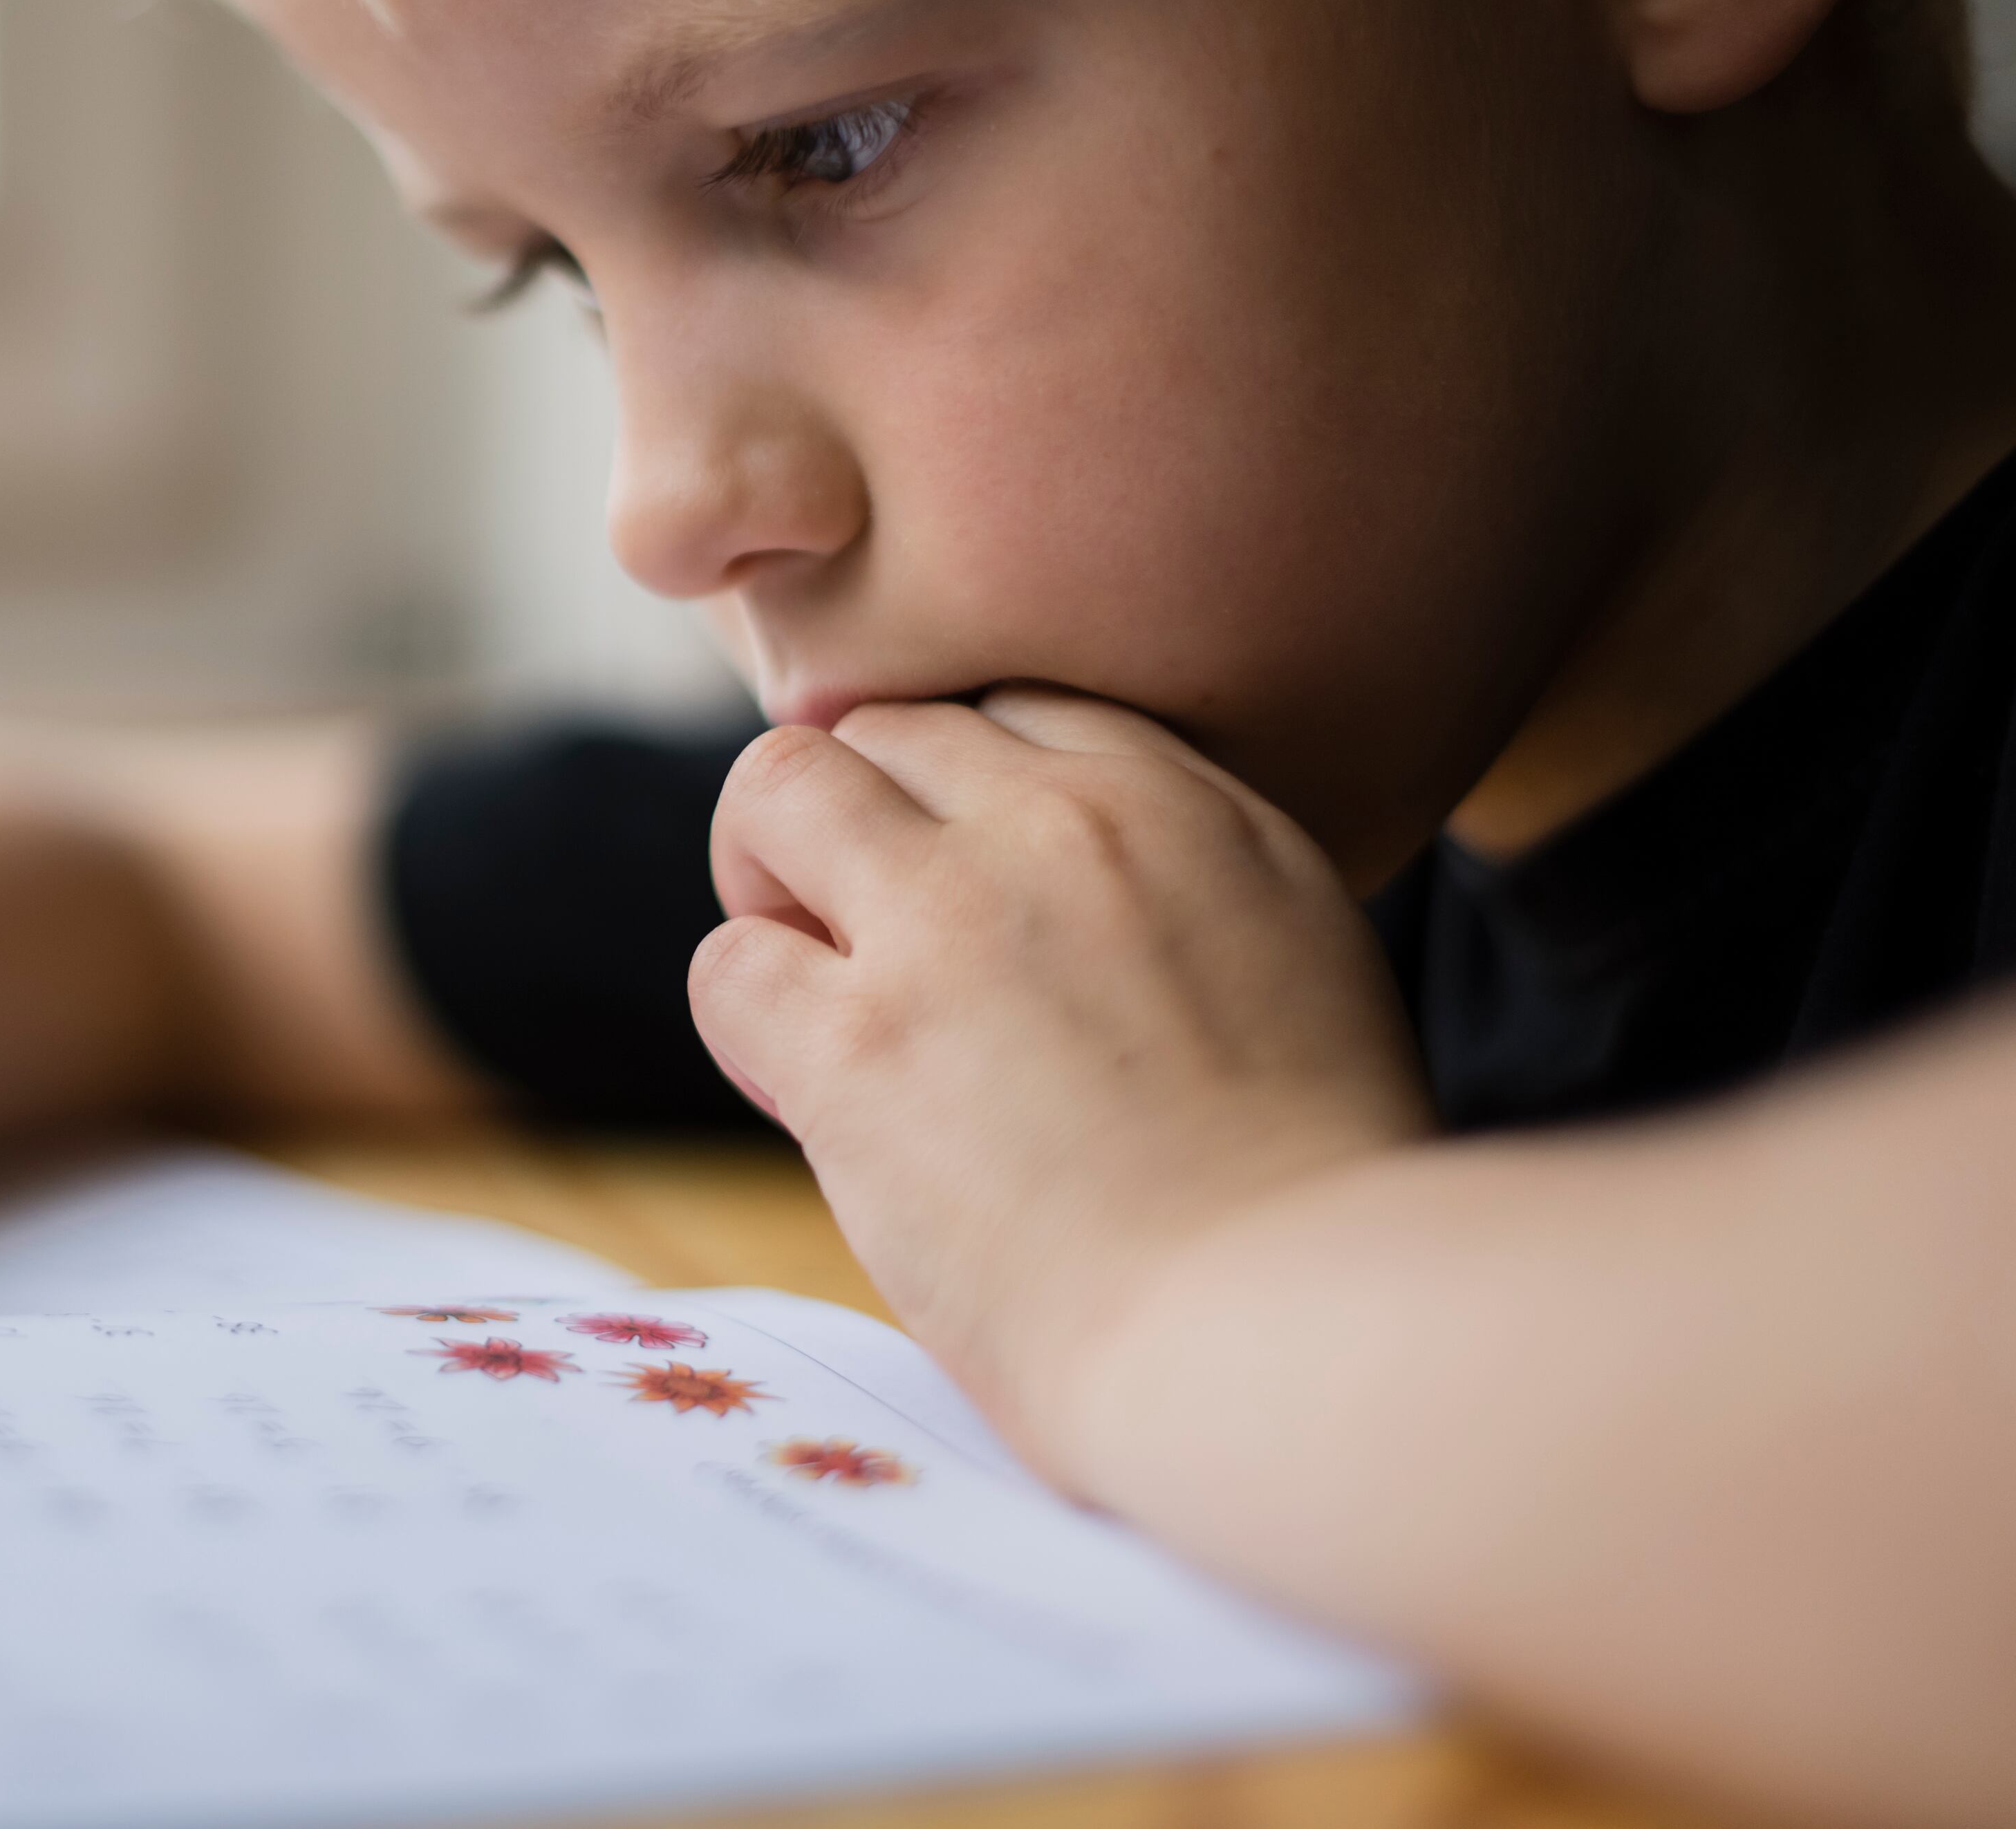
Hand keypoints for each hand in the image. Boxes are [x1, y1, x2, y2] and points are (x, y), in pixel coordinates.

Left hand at [690, 687, 1427, 1477]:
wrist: (1289, 1331)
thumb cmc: (1312, 1207)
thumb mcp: (1300, 973)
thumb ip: (1182, 900)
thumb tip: (1067, 906)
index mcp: (1192, 809)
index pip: (1012, 709)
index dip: (955, 795)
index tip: (961, 888)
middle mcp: (1064, 827)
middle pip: (884, 729)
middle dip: (853, 822)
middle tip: (869, 945)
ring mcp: (952, 921)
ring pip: (777, 787)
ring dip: (766, 877)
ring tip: (815, 986)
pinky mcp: (859, 1044)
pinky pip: (728, 963)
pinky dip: (748, 1020)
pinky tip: (807, 1090)